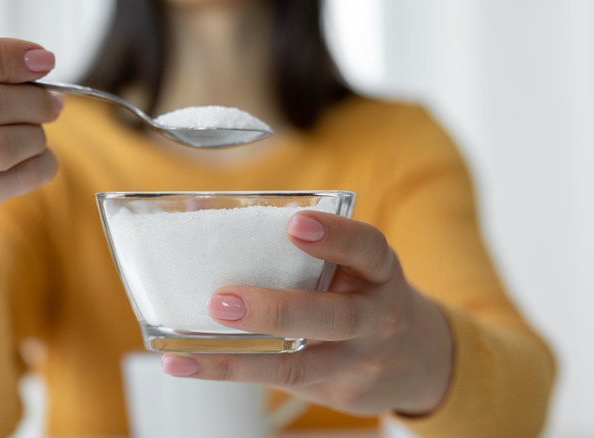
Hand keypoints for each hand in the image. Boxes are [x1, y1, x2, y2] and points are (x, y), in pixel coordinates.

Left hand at [161, 210, 453, 416]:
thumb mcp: (352, 262)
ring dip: (241, 358)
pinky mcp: (336, 391)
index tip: (296, 222)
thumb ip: (296, 240)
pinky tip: (189, 364)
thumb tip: (200, 208)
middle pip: (332, 317)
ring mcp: (357, 360)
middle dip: (276, 310)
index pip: (368, 249)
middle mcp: (374, 318)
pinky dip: (233, 371)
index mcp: (379, 273)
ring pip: (300, 364)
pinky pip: (282, 381)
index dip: (336, 236)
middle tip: (223, 300)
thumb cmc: (362, 293)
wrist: (416, 359)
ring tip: (188, 349)